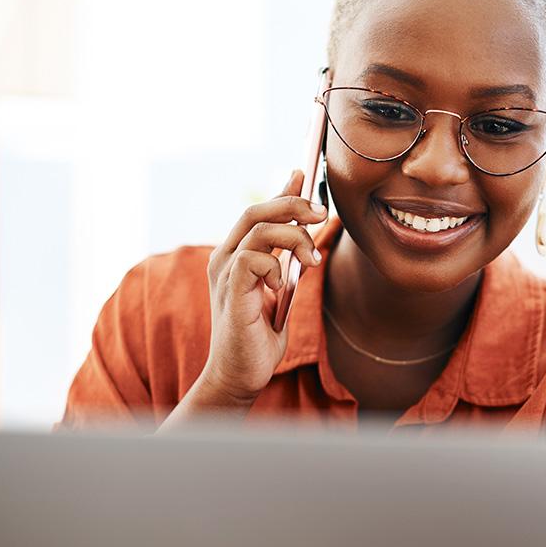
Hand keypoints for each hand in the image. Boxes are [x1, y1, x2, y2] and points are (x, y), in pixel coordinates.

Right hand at [200, 169, 326, 403]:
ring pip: (259, 229)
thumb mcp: (281, 286)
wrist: (241, 373)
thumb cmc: (259, 333)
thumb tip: (305, 227)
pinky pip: (253, 259)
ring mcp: (224, 273)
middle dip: (292, 204)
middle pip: (255, 211)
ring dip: (294, 238)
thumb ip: (288, 256)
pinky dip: (277, 266)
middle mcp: (224, 257)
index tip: (305, 173)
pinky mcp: (230, 291)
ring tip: (310, 262)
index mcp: (235, 254)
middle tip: (321, 214)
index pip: (258, 211)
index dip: (283, 191)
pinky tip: (283, 286)